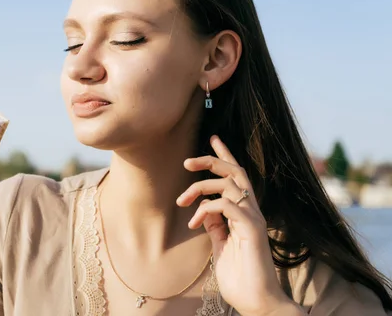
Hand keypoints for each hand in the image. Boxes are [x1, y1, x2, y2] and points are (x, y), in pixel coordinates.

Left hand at [176, 135, 298, 315]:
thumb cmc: (240, 277)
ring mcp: (254, 219)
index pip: (236, 177)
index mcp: (245, 213)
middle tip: (187, 161)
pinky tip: (194, 222)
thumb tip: (205, 209)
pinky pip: (227, 205)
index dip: (225, 156)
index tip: (213, 138)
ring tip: (181, 201)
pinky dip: (207, 208)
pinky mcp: (252, 229)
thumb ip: (216, 226)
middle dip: (211, 160)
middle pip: (235, 171)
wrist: (257, 302)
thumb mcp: (221, 246)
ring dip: (200, 187)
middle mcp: (252, 211)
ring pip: (230, 183)